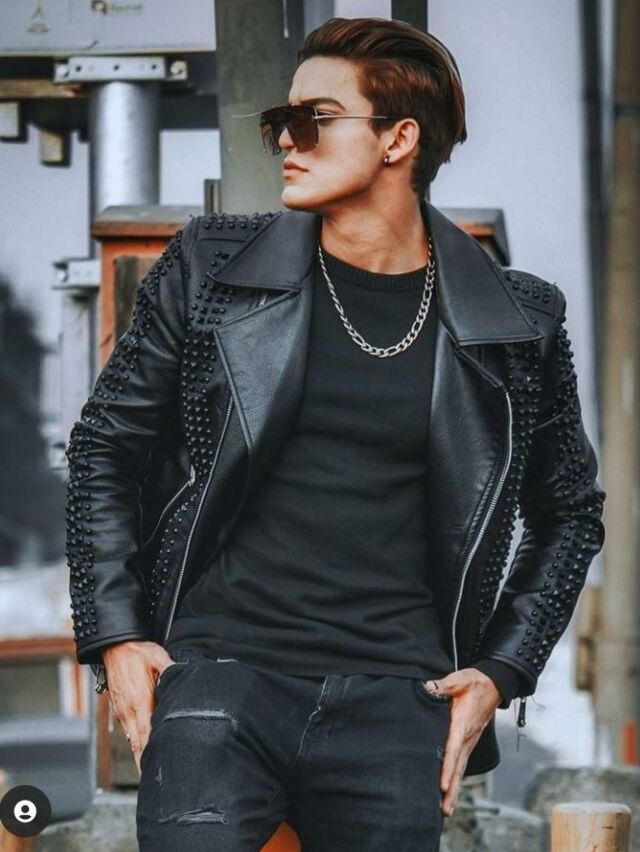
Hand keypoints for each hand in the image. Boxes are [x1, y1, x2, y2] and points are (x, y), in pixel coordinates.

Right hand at [101, 639, 174, 775]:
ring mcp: (123, 712)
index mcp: (139, 701)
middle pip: (138, 745)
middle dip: (146, 763)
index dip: (151, 754)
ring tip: (151, 773)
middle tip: (156, 781)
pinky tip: (144, 752)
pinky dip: (136, 744)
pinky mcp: (120, 710)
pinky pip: (129, 732)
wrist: (115, 646)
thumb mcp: (158, 658)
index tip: (157, 769)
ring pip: (133, 741)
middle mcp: (129, 711)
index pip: (147, 734)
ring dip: (141, 756)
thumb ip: (172, 672)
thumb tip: (185, 680)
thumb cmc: (136, 652)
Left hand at [424, 667, 501, 817]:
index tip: (442, 786)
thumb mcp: (459, 679)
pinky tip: (450, 790)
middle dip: (451, 790)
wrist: (494, 684)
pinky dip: (456, 779)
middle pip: (458, 768)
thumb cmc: (475, 682)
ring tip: (446, 809)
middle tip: (444, 810)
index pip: (453, 750)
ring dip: (454, 789)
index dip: (447, 768)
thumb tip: (427, 687)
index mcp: (463, 724)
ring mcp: (470, 741)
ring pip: (461, 769)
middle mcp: (468, 737)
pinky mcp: (469, 741)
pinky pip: (462, 763)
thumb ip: (442, 685)